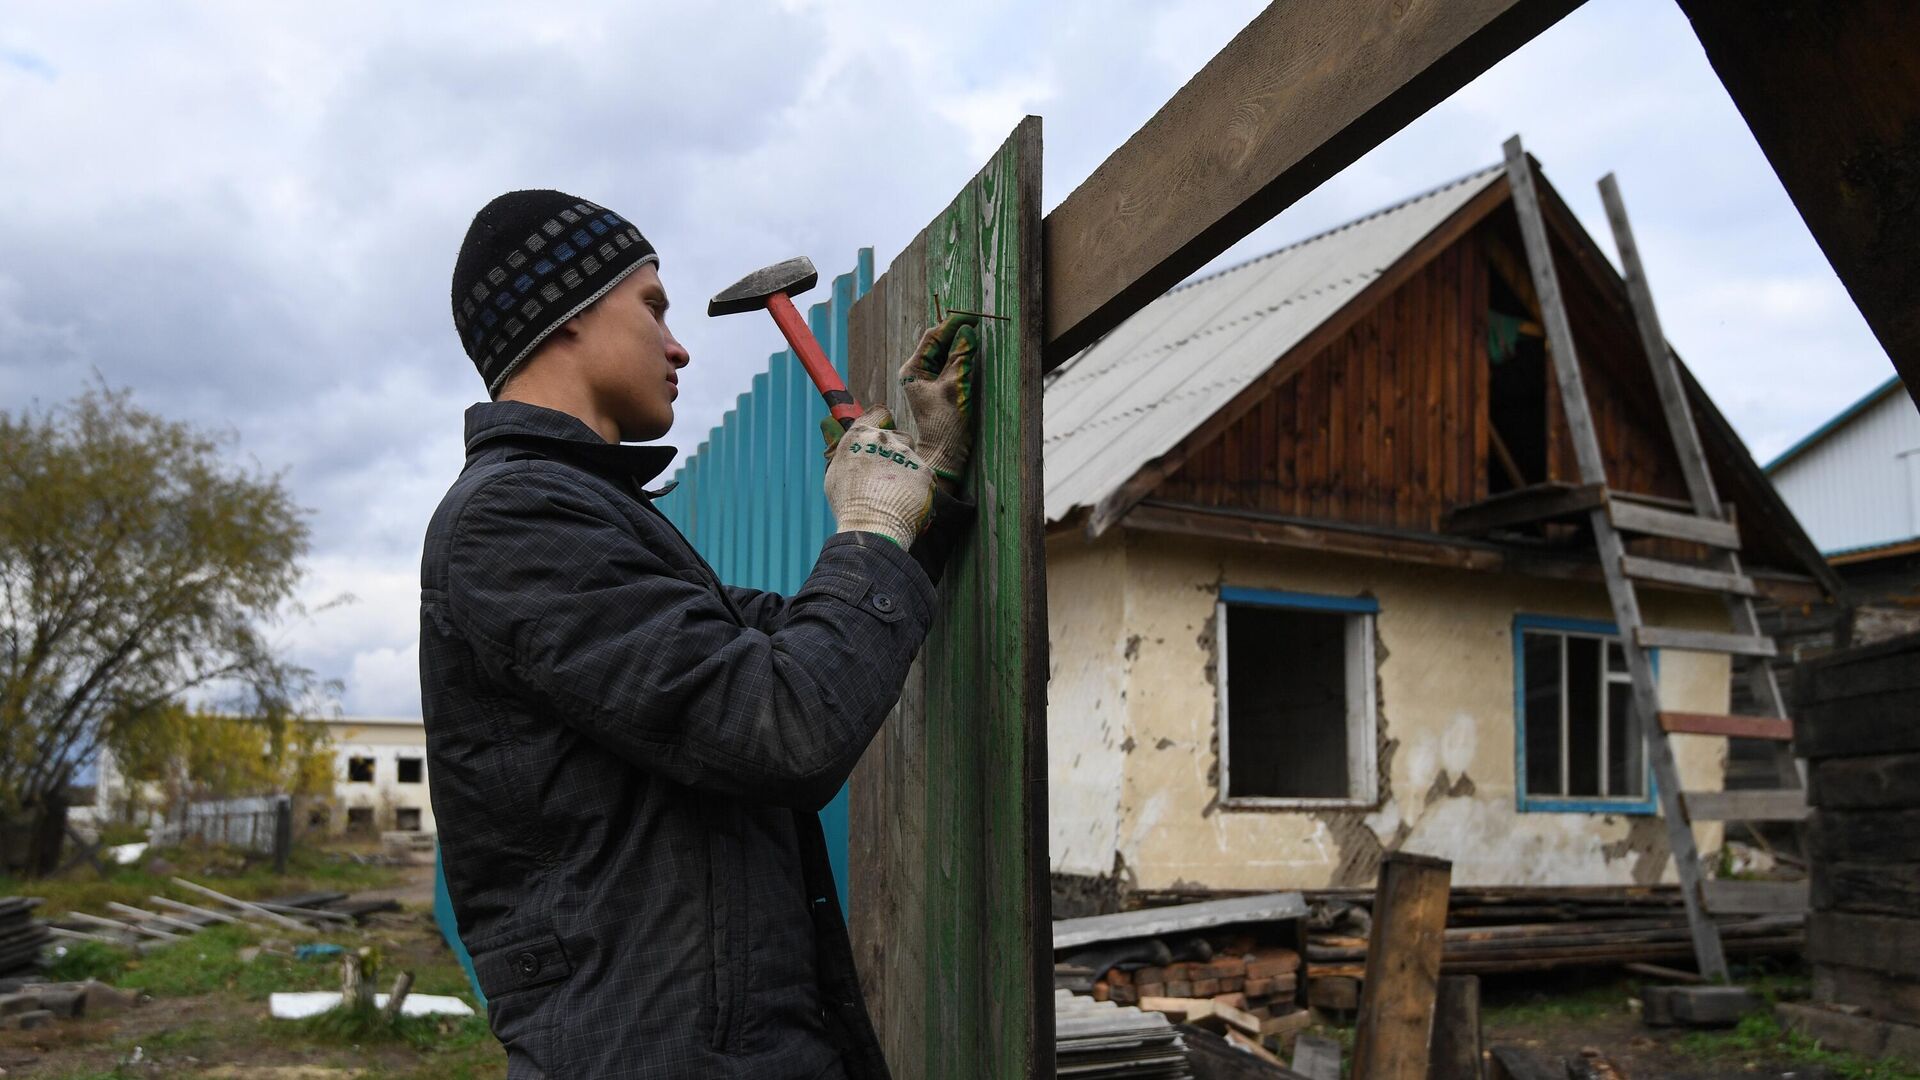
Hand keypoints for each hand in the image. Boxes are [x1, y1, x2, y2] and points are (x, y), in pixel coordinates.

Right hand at [822, 407, 934, 547]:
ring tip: (895, 494)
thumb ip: (846, 453)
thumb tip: (847, 444)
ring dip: (907, 470)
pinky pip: (924, 475)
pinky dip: (918, 487)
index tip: (882, 433)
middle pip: (899, 436)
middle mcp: (885, 439)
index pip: (879, 413)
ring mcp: (907, 454)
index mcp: (860, 435)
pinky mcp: (925, 471)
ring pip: (912, 457)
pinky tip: (906, 501)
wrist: (871, 528)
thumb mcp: (834, 473)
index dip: (881, 421)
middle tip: (887, 475)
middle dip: (896, 451)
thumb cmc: (848, 504)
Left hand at [897, 314, 978, 488]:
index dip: (951, 324)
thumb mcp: (955, 385)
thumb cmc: (946, 422)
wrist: (947, 451)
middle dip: (956, 332)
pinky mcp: (940, 387)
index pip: (932, 337)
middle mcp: (917, 371)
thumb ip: (960, 356)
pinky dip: (962, 357)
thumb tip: (967, 331)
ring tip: (977, 334)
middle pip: (938, 343)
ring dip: (960, 344)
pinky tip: (973, 352)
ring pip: (945, 353)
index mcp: (913, 369)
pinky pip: (951, 365)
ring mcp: (928, 379)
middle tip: (977, 322)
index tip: (971, 316)